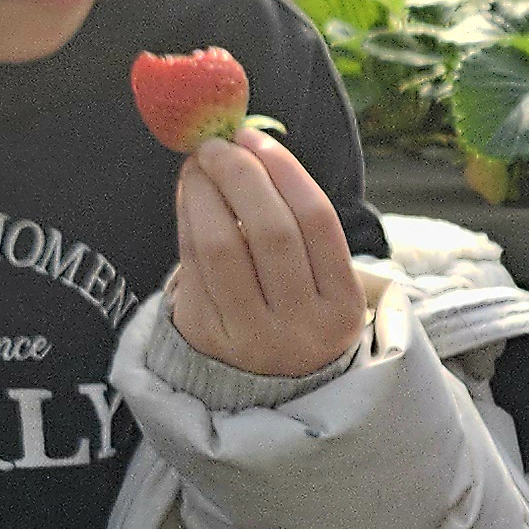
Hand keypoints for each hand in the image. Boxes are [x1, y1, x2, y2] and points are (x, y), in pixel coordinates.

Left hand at [169, 130, 367, 378]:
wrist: (270, 389)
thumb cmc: (297, 311)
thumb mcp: (321, 282)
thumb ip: (297, 223)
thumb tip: (248, 146)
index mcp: (341, 305)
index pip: (317, 221)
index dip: (284, 170)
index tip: (255, 138)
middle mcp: (301, 327)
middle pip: (270, 231)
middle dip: (240, 175)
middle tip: (218, 144)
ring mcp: (252, 339)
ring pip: (223, 247)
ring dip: (205, 192)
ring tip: (198, 165)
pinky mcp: (208, 339)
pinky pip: (191, 265)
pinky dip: (187, 219)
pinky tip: (190, 196)